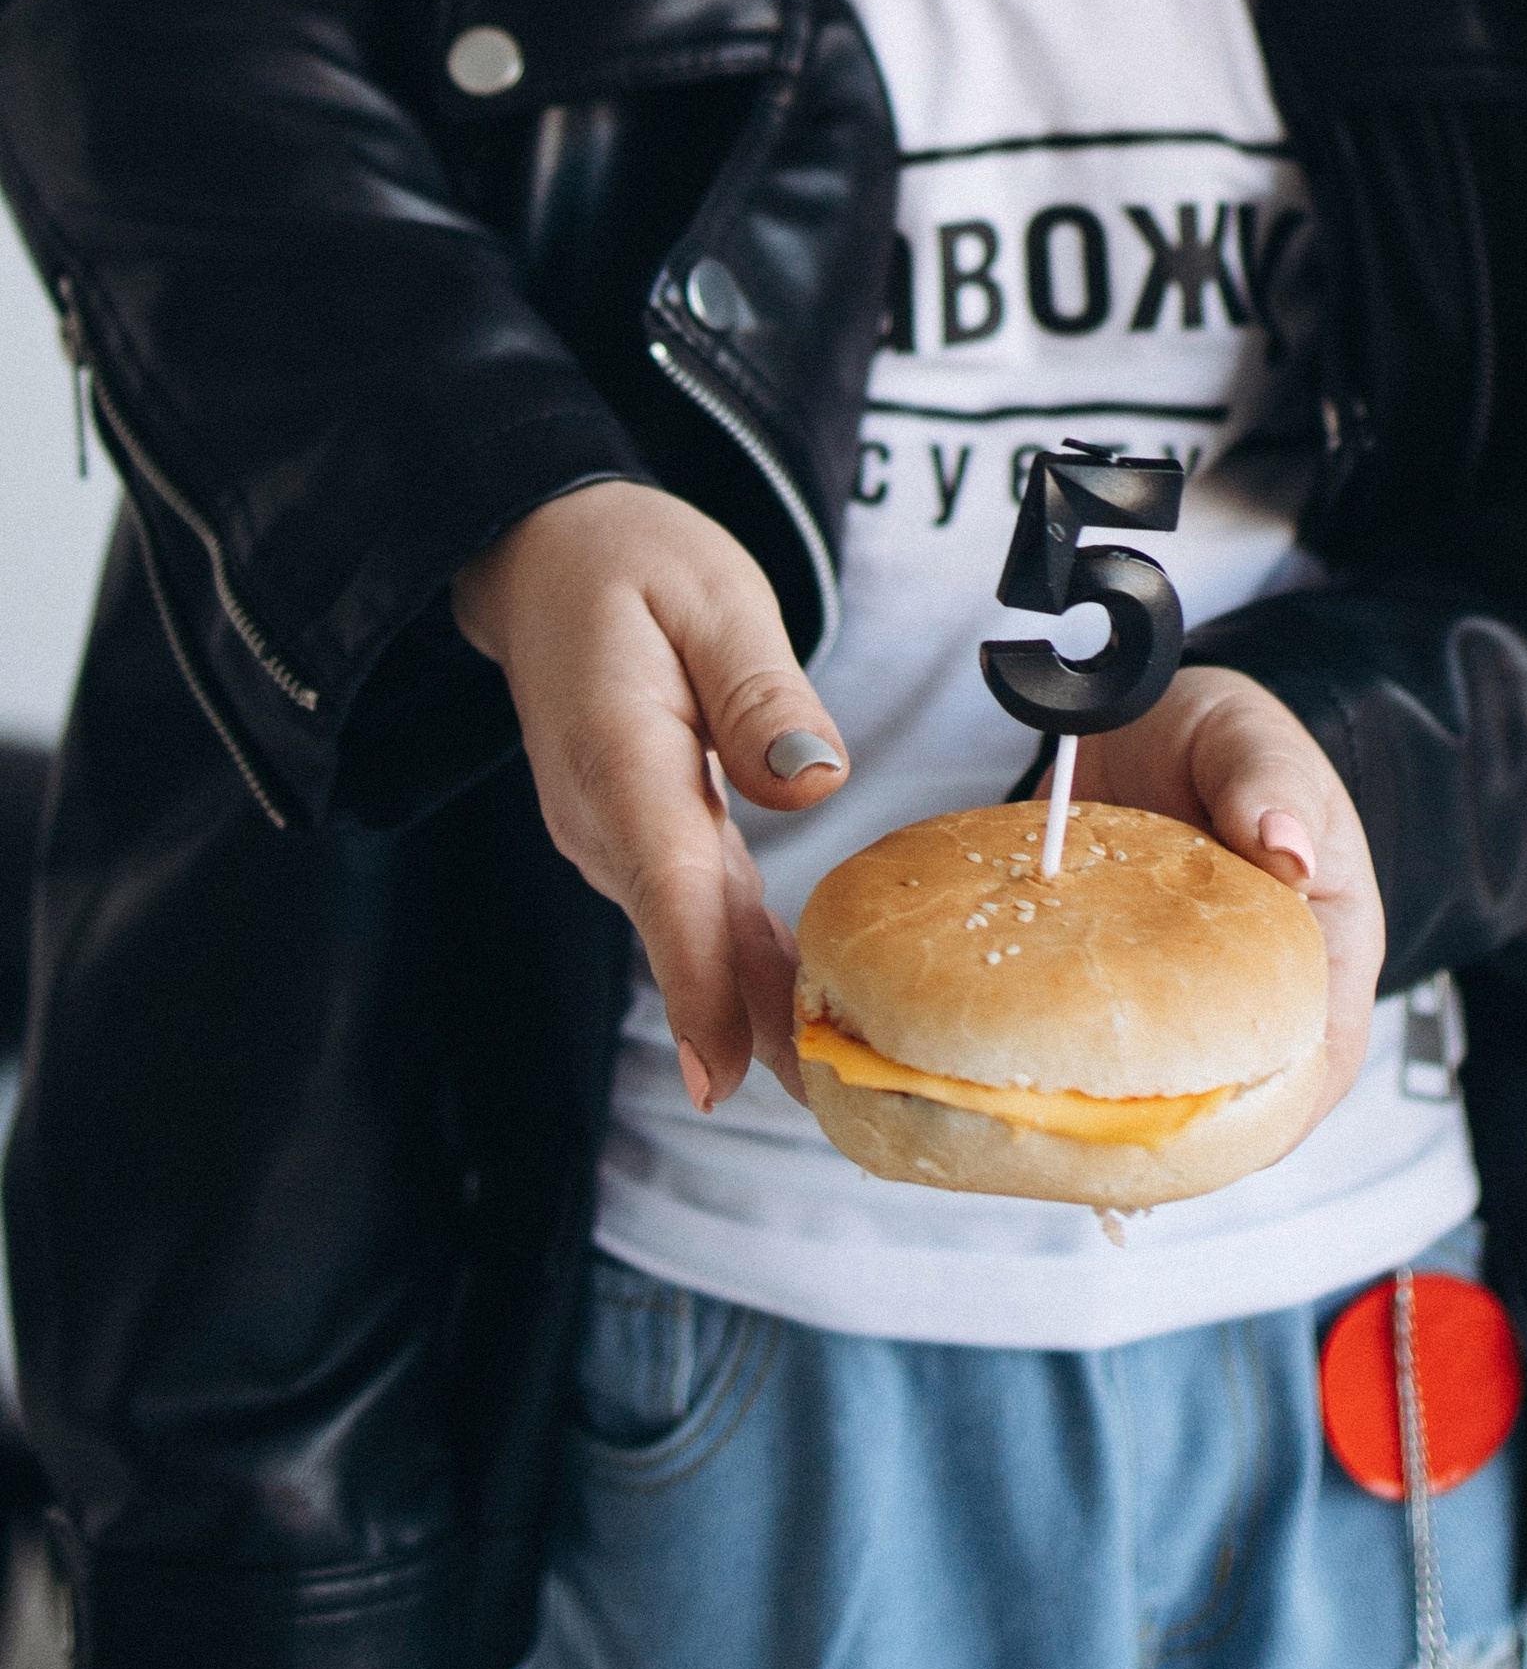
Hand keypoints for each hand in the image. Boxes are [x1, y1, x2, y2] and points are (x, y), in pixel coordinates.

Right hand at [452, 480, 846, 1109]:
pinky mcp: (641, 842)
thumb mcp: (712, 594)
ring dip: (758, 1006)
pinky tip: (802, 1024)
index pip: (666, 876)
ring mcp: (615, 838)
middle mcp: (604, 817)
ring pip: (696, 933)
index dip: (696, 979)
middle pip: (688, 930)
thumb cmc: (634, 567)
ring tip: (841, 1087)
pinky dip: (746, 968)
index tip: (725, 1074)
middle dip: (754, 1022)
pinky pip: (698, 914)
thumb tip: (814, 782)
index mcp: (620, 749)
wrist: (544, 562)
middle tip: (838, 1106)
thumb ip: (761, 689)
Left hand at [1074, 665, 1383, 1138]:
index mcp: (1326, 943)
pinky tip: (1005, 1081)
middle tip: (1103, 1150)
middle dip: (1183, 1138)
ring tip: (1043, 1132)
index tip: (1212, 1138)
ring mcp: (1190, 997)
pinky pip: (1106, 1054)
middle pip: (1244, 1099)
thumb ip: (1268, 786)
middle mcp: (1261, 987)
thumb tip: (1287, 849)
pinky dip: (1063, 1071)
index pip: (1325, 1057)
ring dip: (1115, 1117)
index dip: (1280, 1113)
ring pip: (1170, 1088)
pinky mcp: (1124, 991)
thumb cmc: (1225, 732)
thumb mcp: (1252, 740)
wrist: (1150, 711)